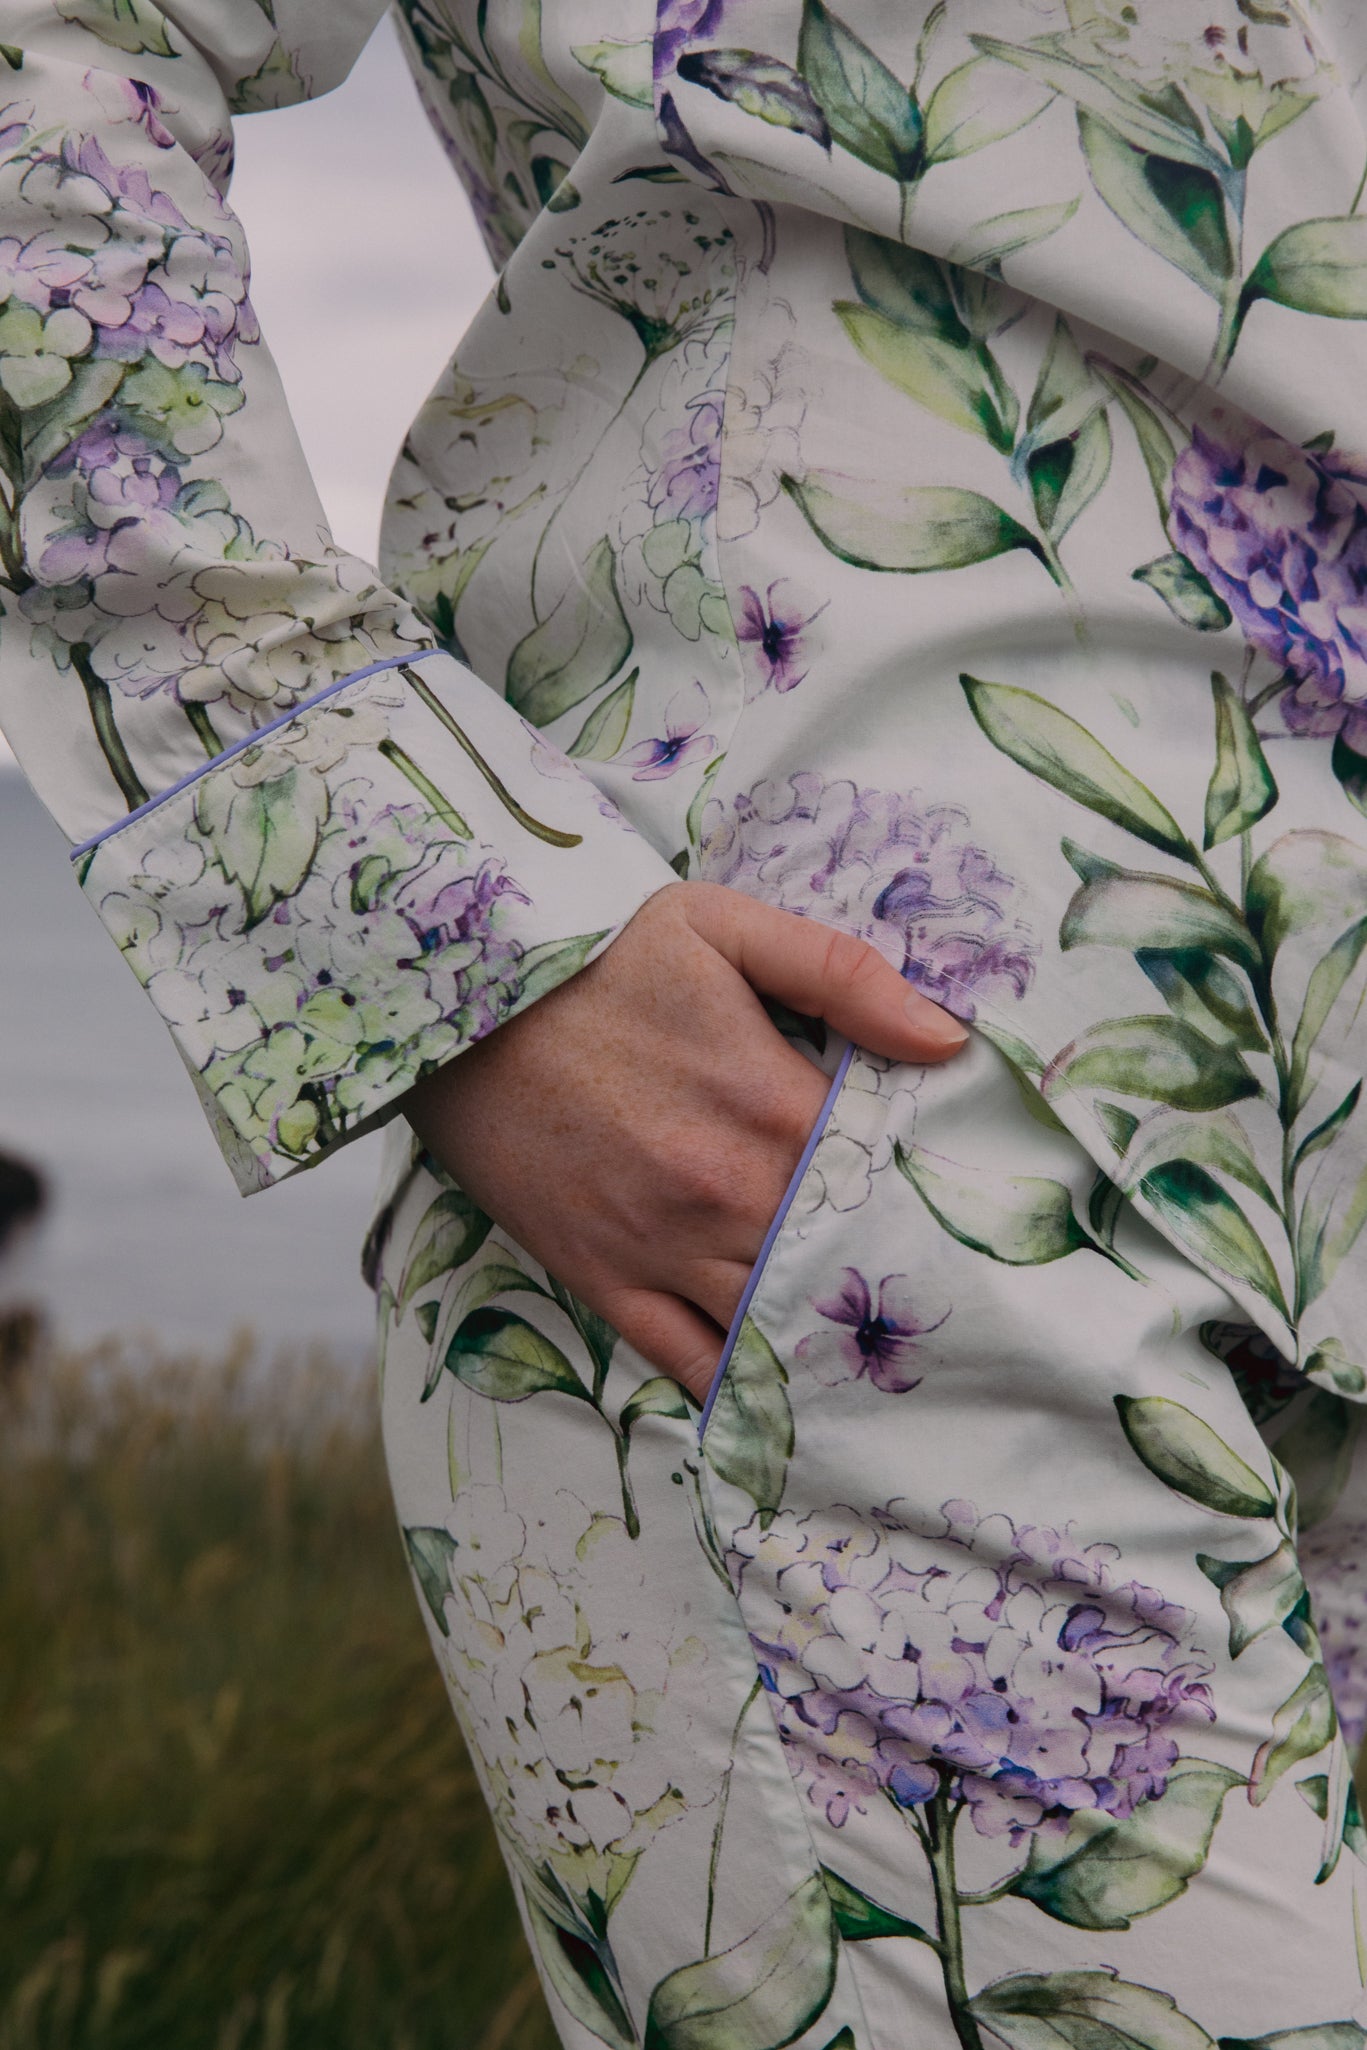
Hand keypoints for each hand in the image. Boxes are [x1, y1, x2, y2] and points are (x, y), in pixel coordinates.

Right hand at [404, 880, 967, 1400]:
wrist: (456, 1002)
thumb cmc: (594, 957)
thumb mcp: (723, 927)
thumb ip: (843, 974)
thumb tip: (946, 1040)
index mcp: (771, 1105)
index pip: (888, 1174)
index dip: (931, 1193)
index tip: (965, 1208)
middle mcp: (728, 1194)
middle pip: (846, 1263)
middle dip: (897, 1280)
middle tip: (957, 1309)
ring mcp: (664, 1247)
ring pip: (775, 1324)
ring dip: (827, 1340)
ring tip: (887, 1367)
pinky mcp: (604, 1278)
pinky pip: (685, 1360)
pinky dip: (736, 1386)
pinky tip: (782, 1402)